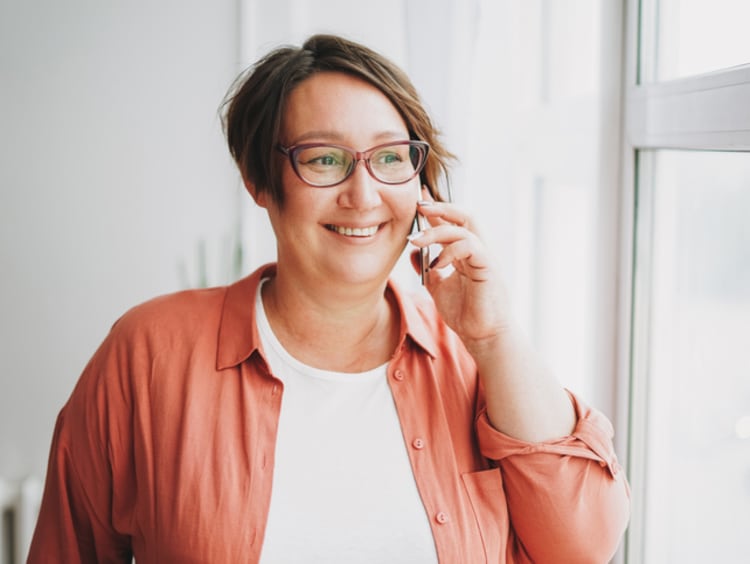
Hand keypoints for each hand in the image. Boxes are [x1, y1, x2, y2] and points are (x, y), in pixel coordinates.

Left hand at [408, 192, 510, 348]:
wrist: (482, 336)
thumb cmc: (465, 313)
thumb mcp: (437, 287)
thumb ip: (426, 268)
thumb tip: (412, 251)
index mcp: (467, 253)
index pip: (452, 224)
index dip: (435, 210)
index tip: (417, 200)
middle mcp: (477, 251)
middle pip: (465, 216)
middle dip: (441, 207)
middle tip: (419, 205)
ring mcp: (485, 258)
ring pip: (464, 229)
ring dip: (436, 232)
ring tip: (416, 241)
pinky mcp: (488, 268)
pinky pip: (470, 246)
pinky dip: (450, 251)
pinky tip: (436, 263)